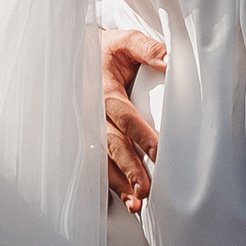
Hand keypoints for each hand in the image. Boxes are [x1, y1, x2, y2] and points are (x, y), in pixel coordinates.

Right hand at [102, 27, 164, 209]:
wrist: (76, 54)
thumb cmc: (107, 50)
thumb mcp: (125, 41)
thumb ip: (147, 48)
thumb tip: (170, 59)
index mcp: (103, 91)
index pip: (124, 116)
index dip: (140, 134)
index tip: (158, 152)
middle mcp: (91, 113)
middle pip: (112, 145)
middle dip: (129, 168)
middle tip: (145, 190)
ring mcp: (86, 129)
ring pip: (102, 160)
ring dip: (118, 182)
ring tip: (136, 204)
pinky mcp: (85, 138)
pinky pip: (94, 163)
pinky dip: (107, 183)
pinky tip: (119, 202)